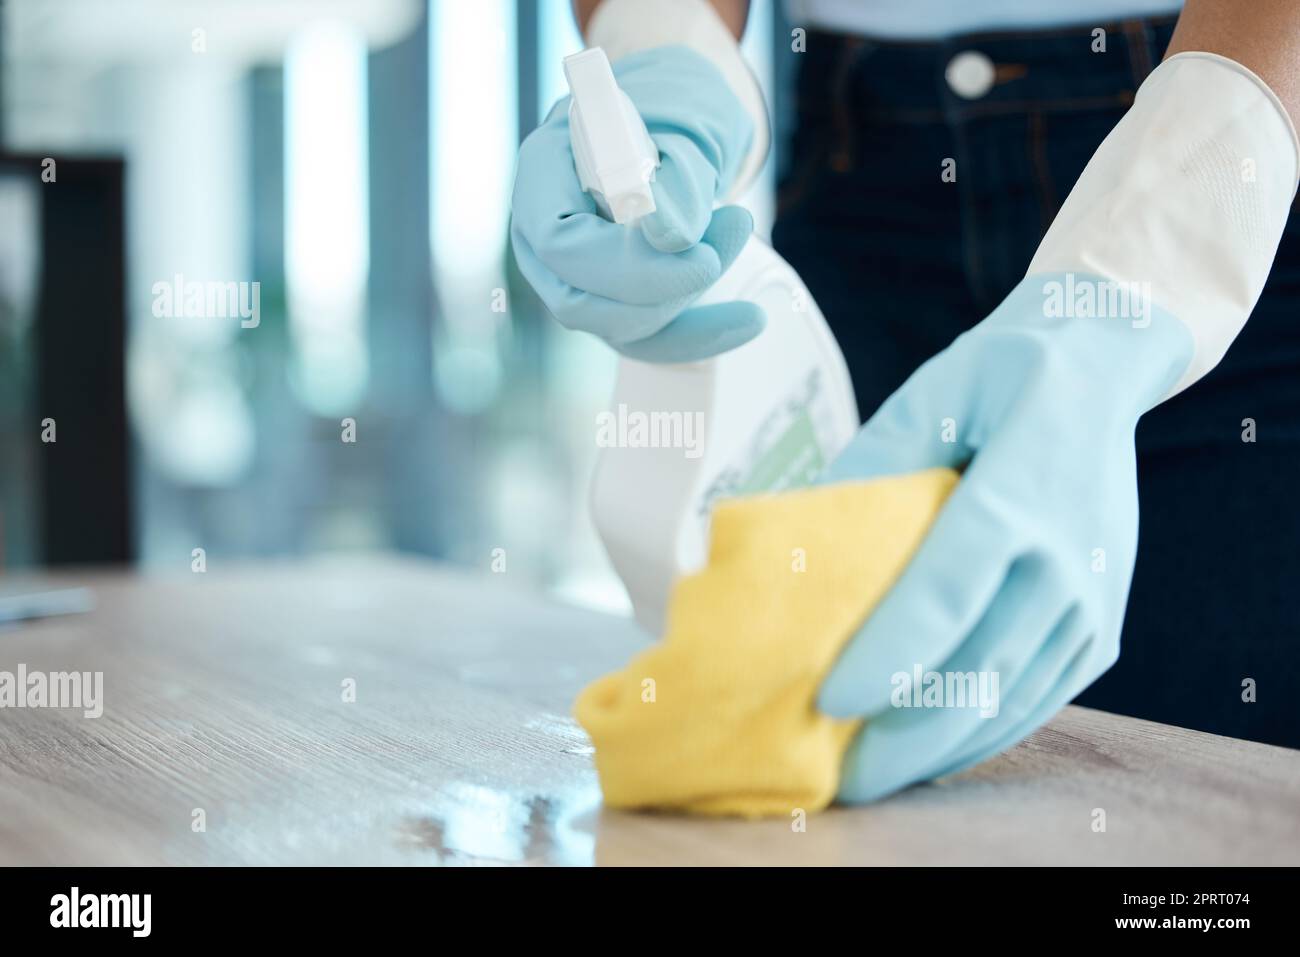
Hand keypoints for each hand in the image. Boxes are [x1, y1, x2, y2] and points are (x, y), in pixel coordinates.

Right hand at [511, 46, 762, 361]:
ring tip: (735, 229)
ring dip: (688, 298)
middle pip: (579, 300)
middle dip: (663, 290)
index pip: (560, 244)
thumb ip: (674, 175)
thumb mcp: (680, 118)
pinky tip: (749, 319)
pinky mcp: (608, 301)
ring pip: (617, 324)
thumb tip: (672, 238)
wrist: (675, 116)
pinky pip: (647, 338)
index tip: (695, 254)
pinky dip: (700, 335)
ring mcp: (569, 275)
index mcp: (542, 173)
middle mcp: (541, 234)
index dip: (624, 263)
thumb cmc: (671, 103)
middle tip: (727, 241)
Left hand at [816, 274, 1193, 801]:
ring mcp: (1093, 598)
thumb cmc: (992, 383)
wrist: (1098, 371)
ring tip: (872, 777)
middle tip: (836, 776)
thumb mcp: (922, 400)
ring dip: (940, 749)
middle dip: (906, 735)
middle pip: (982, 668)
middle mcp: (1067, 557)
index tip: (828, 702)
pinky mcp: (1102, 627)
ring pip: (1012, 698)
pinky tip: (930, 751)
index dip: (887, 656)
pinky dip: (982, 734)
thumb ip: (864, 474)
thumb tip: (792, 545)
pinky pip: (1040, 698)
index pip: (946, 592)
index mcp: (1016, 493)